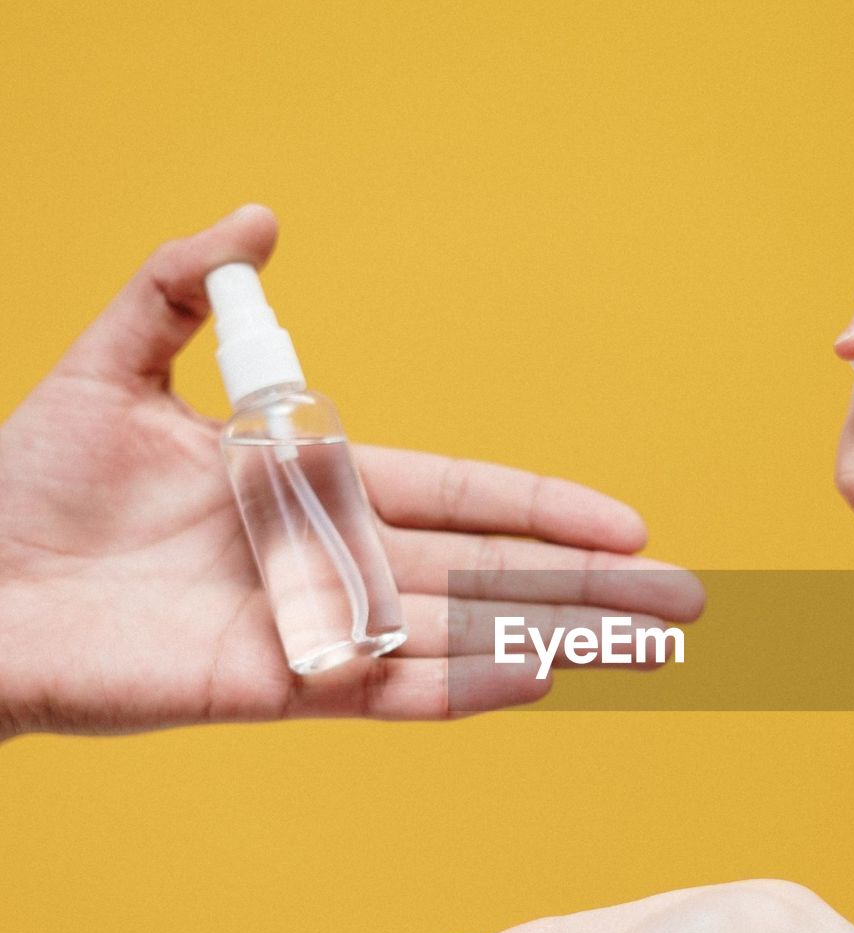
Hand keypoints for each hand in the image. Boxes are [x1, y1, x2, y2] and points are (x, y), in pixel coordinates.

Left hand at [0, 206, 701, 737]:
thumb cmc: (24, 481)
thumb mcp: (111, 361)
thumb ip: (189, 288)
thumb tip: (263, 216)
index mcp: (313, 486)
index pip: (461, 498)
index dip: (545, 510)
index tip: (627, 524)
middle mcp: (333, 561)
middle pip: (490, 574)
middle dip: (591, 590)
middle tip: (683, 605)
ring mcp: (315, 629)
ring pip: (463, 632)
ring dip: (558, 638)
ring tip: (645, 651)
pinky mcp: (277, 688)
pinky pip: (391, 690)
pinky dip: (464, 687)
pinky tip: (540, 678)